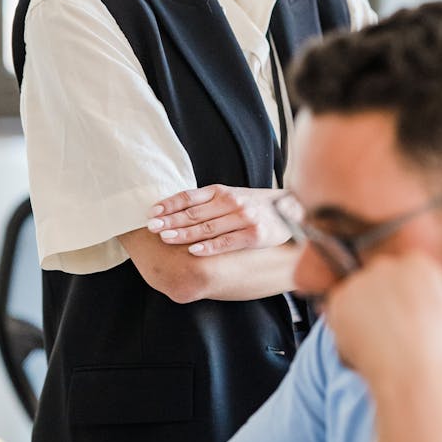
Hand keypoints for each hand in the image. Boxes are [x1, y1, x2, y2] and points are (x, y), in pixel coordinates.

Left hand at [147, 185, 290, 255]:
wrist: (290, 210)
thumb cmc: (253, 206)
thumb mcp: (230, 196)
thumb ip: (206, 202)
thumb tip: (173, 209)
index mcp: (220, 191)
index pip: (189, 197)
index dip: (169, 204)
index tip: (152, 213)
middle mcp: (231, 202)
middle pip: (194, 213)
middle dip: (171, 220)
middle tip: (151, 227)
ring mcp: (242, 218)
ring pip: (207, 228)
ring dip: (184, 233)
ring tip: (166, 238)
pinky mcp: (253, 235)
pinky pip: (227, 242)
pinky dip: (209, 247)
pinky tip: (193, 251)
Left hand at [324, 252, 441, 394]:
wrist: (412, 375)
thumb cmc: (441, 351)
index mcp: (418, 264)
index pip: (403, 271)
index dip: (403, 298)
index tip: (407, 318)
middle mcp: (387, 265)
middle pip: (377, 279)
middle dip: (380, 301)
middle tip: (389, 332)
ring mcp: (361, 281)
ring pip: (355, 295)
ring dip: (360, 314)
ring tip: (376, 342)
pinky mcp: (339, 299)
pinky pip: (334, 310)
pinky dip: (342, 327)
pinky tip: (361, 345)